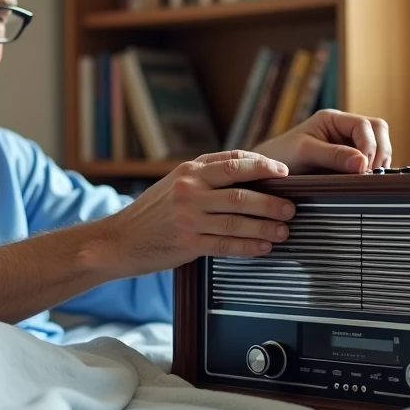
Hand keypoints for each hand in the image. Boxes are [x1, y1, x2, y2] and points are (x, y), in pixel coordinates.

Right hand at [104, 151, 296, 275]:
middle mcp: (189, 191)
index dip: (263, 165)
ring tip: (283, 230)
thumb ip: (205, 177)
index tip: (283, 172)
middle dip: (271, 200)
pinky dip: (249, 246)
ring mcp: (188, 217)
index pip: (233, 162)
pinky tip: (263, 247)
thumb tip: (247, 174)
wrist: (118, 240)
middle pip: (241, 192)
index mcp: (189, 171)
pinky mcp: (187, 243)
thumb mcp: (174, 184)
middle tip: (291, 206)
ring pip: (237, 220)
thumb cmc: (151, 213)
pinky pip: (226, 244)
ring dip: (265, 226)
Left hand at [254, 109, 391, 173]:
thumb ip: (333, 155)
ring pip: (378, 147)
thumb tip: (362, 163)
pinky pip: (370, 162)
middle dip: (378, 152)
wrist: (265, 171)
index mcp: (333, 119)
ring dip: (377, 163)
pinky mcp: (348, 162)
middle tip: (369, 174)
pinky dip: (371, 171)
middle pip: (378, 132)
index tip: (364, 167)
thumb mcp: (305, 152)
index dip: (370, 145)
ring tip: (365, 180)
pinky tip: (362, 182)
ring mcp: (348, 144)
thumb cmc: (281, 155)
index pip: (366, 125)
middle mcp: (344, 129)